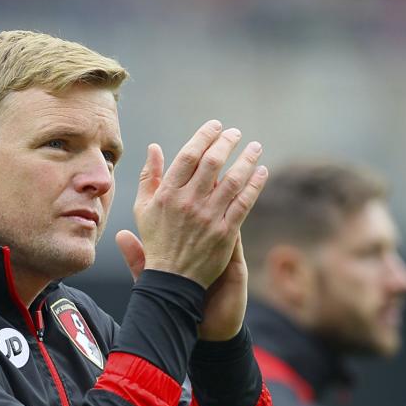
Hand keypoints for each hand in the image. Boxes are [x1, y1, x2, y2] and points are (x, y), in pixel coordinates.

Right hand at [118, 120, 267, 288]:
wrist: (171, 279)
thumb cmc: (157, 240)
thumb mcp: (144, 208)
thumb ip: (149, 177)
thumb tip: (154, 147)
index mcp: (168, 193)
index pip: (189, 155)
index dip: (204, 136)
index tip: (215, 126)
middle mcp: (188, 202)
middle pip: (212, 162)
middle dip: (227, 142)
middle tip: (236, 133)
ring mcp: (208, 217)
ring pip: (233, 180)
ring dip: (247, 159)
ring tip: (255, 147)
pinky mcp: (225, 232)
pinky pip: (244, 202)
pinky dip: (254, 185)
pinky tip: (261, 172)